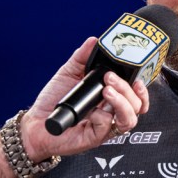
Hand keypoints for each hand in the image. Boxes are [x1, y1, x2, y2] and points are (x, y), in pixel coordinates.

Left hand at [20, 37, 148, 161]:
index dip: (141, 88)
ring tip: (106, 91)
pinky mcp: (95, 138)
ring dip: (122, 103)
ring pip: (130, 119)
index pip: (136, 96)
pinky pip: (108, 128)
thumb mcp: (69, 73)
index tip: (136, 76)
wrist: (36, 121)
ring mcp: (104, 126)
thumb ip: (82, 57)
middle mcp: (111, 113)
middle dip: (126, 88)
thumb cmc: (53, 101)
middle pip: (136, 105)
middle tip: (109, 77)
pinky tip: (92, 111)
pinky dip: (103, 117)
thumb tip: (94, 40)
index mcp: (110, 98)